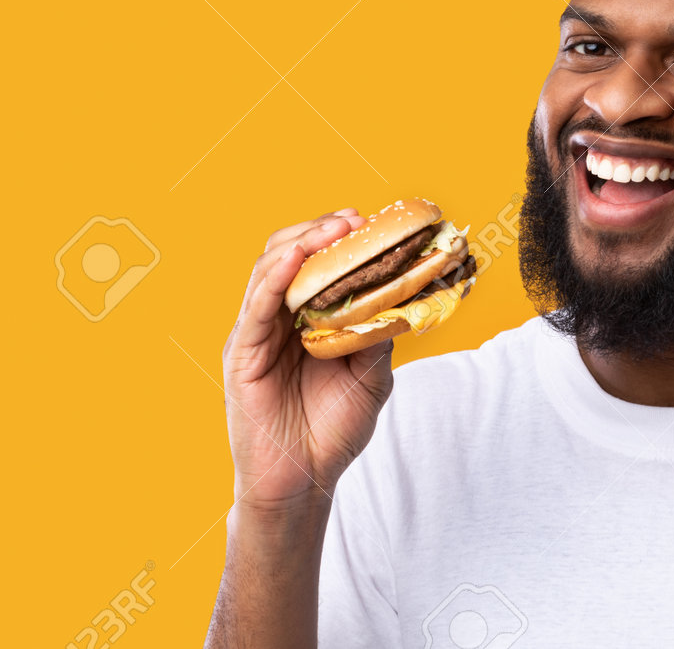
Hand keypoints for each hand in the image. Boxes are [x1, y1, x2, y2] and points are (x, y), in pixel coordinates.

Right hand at [221, 208, 395, 510]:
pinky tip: (295, 258)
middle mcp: (278, 320)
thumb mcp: (371, 375)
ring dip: (300, 244)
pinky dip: (274, 279)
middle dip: (321, 232)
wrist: (305, 483)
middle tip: (355, 220)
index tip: (372, 223)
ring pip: (268, 271)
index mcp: (307, 320)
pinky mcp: (242, 355)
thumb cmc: (333, 432)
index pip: (318, 264)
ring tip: (332, 229)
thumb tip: (400, 294)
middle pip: (290, 256)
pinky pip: (255, 308)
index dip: (340, 240)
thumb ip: (377, 334)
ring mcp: (257, 335)